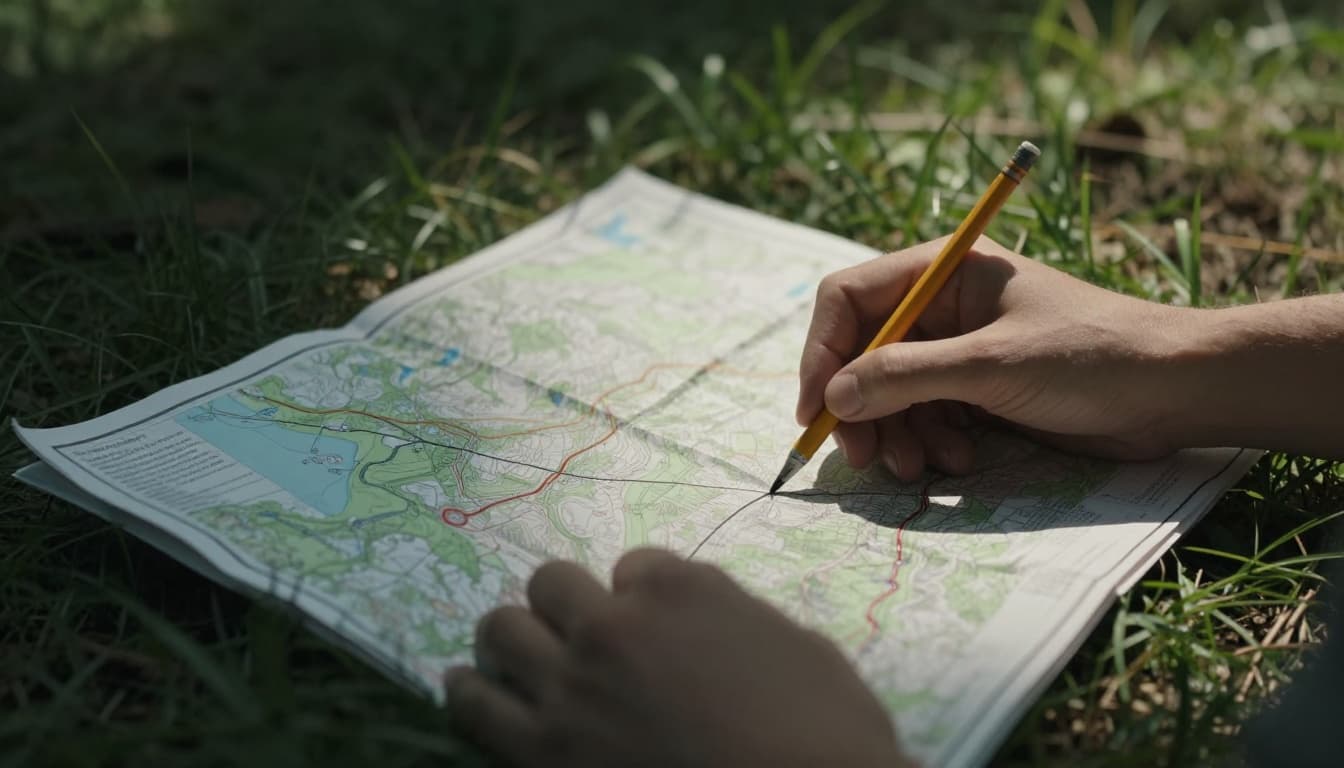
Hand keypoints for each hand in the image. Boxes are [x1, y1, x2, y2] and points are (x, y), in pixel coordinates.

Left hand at [445, 549, 910, 767]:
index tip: (648, 622)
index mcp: (679, 591)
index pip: (634, 567)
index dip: (639, 595)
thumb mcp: (798, 648)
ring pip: (501, 631)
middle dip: (564, 604)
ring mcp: (570, 689)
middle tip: (575, 634)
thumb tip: (705, 622)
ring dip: (511, 638)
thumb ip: (732, 618)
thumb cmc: (827, 735)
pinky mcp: (540, 754)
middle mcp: (612, 626)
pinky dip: (467, 693)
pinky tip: (465, 687)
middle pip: (551, 583)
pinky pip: (474, 708)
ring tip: (510, 653)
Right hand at [797, 236, 1191, 479]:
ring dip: (896, 433)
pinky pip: (927, 415)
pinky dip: (930, 441)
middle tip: (860, 458)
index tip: (816, 409)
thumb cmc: (1089, 357)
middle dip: (859, 407)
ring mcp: (961, 350)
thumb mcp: (990, 365)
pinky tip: (958, 461)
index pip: (851, 299)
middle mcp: (943, 306)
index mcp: (943, 272)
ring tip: (916, 469)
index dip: (823, 352)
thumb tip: (834, 396)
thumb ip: (906, 376)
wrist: (1175, 392)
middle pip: (865, 352)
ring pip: (892, 392)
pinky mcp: (980, 390)